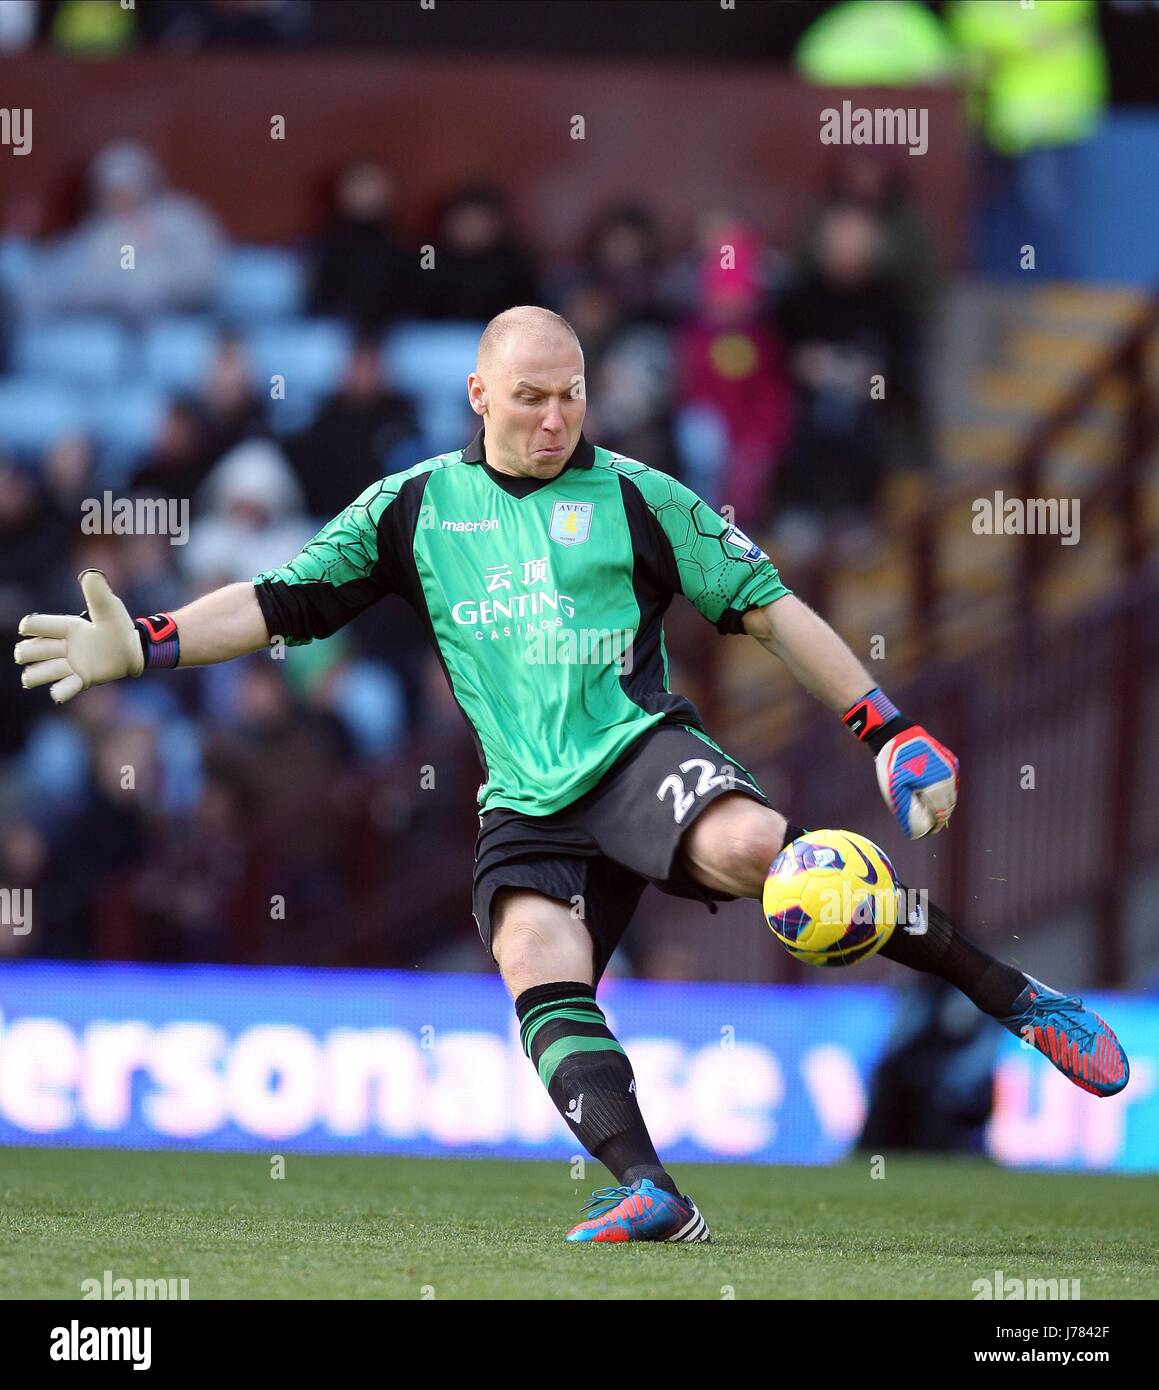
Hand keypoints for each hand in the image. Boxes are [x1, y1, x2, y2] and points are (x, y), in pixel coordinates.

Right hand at [14, 569, 143, 704]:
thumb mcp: (109, 607)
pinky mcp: (80, 681)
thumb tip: (90, 574)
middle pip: (27, 652)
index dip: (30, 627)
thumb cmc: (118, 625)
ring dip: (39, 674)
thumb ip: (98, 592)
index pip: (33, 626)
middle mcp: (61, 647)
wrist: (135, 649)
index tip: (36, 628)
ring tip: (59, 669)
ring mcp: (69, 666)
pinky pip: (61, 690)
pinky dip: (60, 691)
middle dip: (30, 652)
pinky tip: (71, 684)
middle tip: (55, 652)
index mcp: (65, 627)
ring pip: (35, 674)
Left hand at [875, 725, 958, 838]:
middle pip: (949, 804)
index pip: (942, 813)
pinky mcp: (950, 759)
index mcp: (937, 785)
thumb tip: (915, 833)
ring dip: (943, 802)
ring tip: (929, 808)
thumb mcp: (894, 792)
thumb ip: (907, 812)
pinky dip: (944, 788)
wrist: (895, 735)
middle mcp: (949, 776)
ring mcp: (951, 766)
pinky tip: (931, 791)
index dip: (935, 825)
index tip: (928, 832)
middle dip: (939, 815)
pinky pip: (951, 780)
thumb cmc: (892, 765)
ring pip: (952, 792)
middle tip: (929, 823)